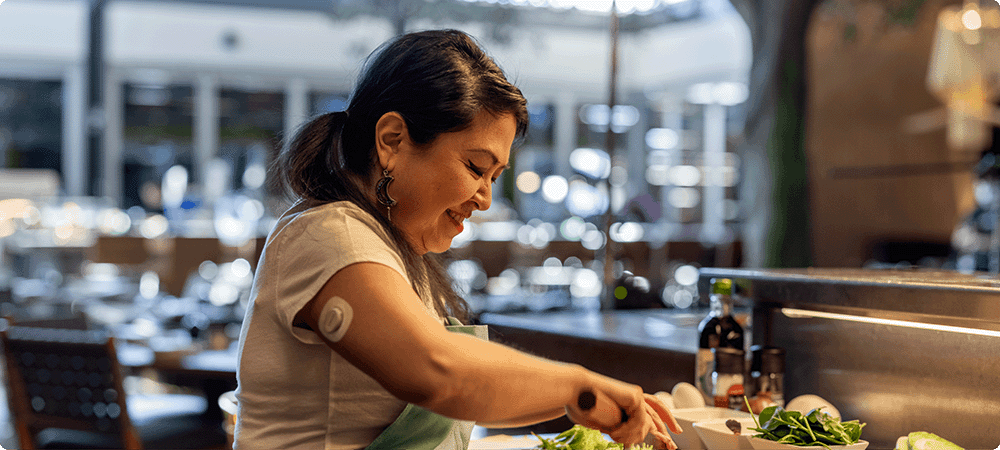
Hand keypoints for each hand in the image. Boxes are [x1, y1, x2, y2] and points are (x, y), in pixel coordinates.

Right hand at [565, 376, 682, 448]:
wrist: (576, 391)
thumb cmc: (581, 405)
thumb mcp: (602, 423)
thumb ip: (617, 429)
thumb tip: (629, 441)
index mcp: (626, 403)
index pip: (651, 413)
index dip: (660, 425)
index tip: (669, 438)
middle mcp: (634, 398)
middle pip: (657, 415)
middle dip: (665, 430)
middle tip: (670, 445)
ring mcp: (635, 396)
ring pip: (647, 425)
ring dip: (629, 436)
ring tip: (614, 436)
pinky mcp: (635, 397)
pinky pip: (640, 421)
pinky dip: (627, 431)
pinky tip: (614, 431)